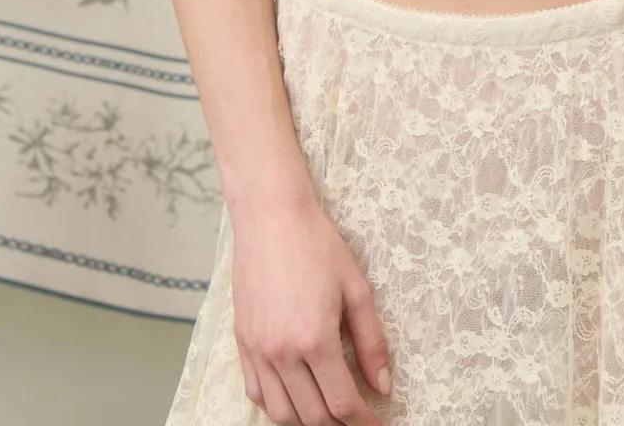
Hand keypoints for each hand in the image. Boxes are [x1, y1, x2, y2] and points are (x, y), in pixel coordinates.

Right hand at [230, 192, 391, 422]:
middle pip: (313, 416)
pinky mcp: (242, 342)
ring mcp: (258, 350)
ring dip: (307, 422)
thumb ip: (371, 342)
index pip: (342, 403)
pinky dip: (277, 406)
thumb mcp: (356, 289)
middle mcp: (282, 352)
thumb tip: (382, 386)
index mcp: (315, 339)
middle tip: (356, 420)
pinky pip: (256, 393)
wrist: (271, 217)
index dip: (363, 422)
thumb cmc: (317, 245)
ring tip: (328, 413)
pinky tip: (295, 397)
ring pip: (281, 413)